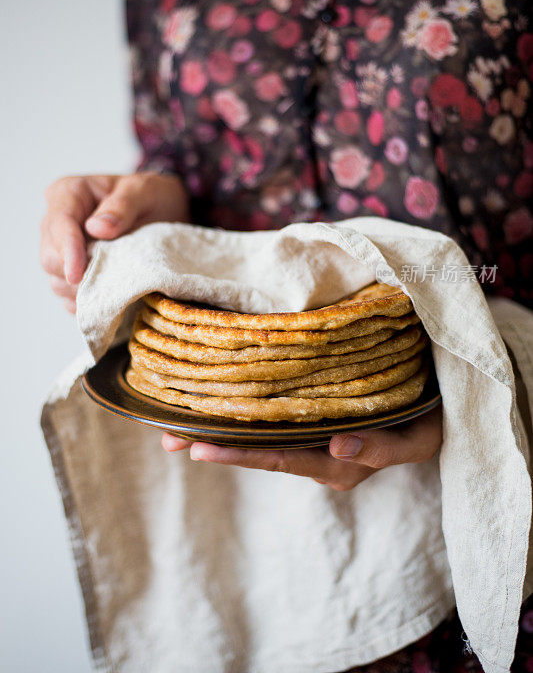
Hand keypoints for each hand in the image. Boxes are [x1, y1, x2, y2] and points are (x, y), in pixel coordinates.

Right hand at [40, 172, 188, 312]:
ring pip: (56, 279)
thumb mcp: (143, 192)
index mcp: (68, 194)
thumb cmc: (148, 196)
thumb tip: (96, 228)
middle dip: (75, 274)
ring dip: (81, 290)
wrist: (159, 210)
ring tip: (112, 291)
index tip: (77, 274)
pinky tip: (106, 299)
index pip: (59, 225)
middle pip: (50, 257)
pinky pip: (67, 293)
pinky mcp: (69, 269)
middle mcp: (57, 221)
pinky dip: (85, 300)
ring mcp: (60, 248)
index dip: (67, 251)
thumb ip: (122, 206)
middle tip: (108, 284)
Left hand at [161, 405, 442, 489]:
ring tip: (174, 425)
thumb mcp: (419, 437)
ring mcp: (316, 436)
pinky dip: (244, 413)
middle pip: (261, 452)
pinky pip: (276, 420)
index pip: (281, 458)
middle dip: (215, 445)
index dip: (240, 453)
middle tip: (167, 437)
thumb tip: (337, 447)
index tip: (199, 446)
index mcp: (341, 462)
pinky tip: (214, 403)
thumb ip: (383, 447)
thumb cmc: (432, 417)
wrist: (439, 396)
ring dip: (221, 430)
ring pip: (264, 436)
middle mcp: (321, 454)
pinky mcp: (315, 416)